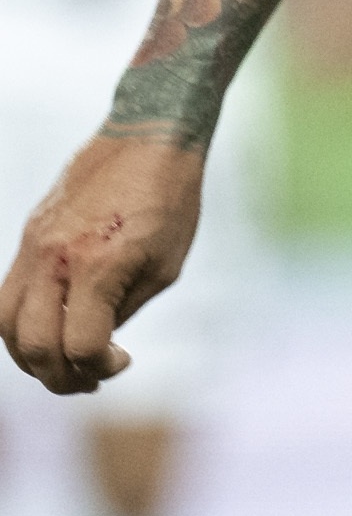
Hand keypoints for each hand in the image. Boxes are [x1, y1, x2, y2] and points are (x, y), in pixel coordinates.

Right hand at [0, 132, 201, 394]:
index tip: (122, 360)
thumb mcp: (164, 266)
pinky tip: (52, 325)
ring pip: (5, 323)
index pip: (79, 345)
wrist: (150, 136)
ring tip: (62, 360)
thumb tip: (92, 345)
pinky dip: (21, 322)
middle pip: (33, 344)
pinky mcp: (28, 234)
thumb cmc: (171, 200)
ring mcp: (35, 245)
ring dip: (29, 355)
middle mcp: (57, 259)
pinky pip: (6, 292)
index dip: (99, 367)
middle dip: (59, 376)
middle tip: (88, 378)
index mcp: (99, 266)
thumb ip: (122, 310)